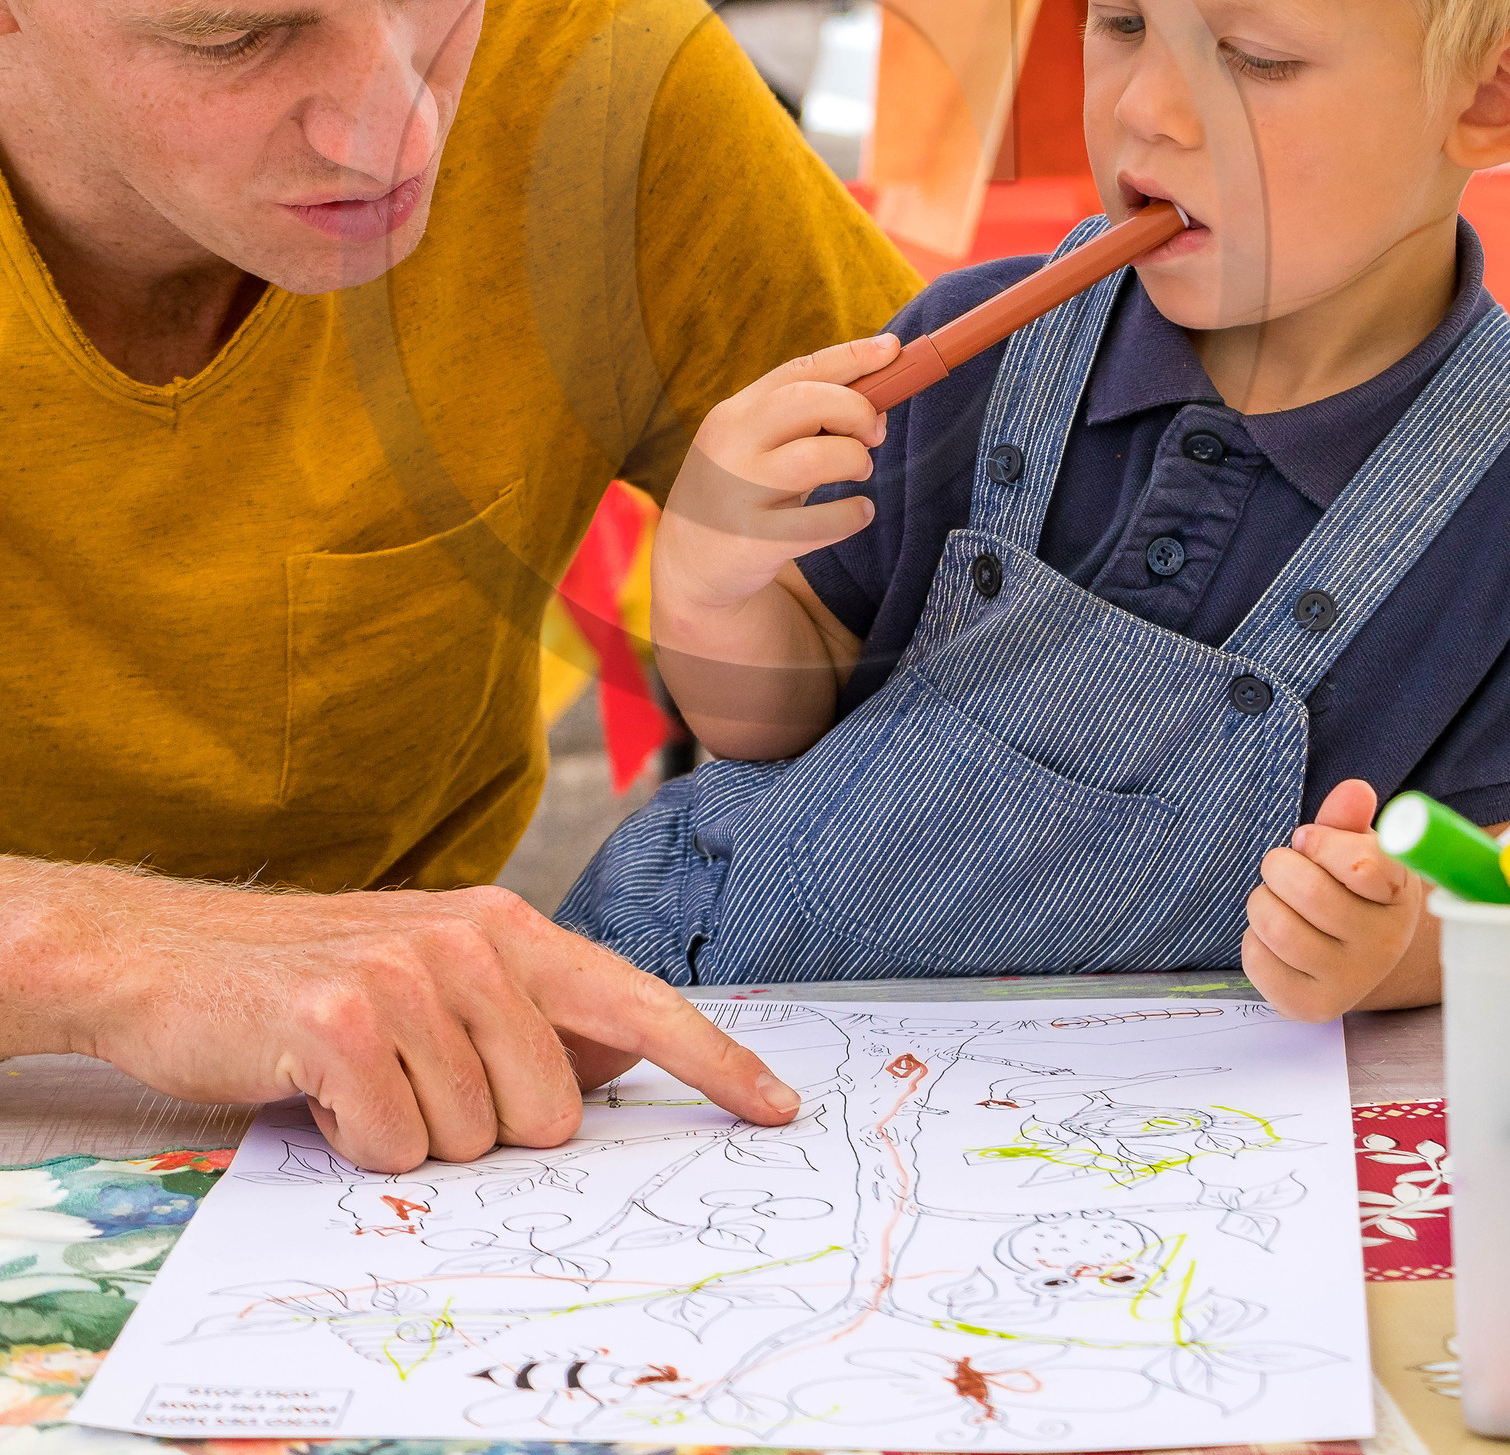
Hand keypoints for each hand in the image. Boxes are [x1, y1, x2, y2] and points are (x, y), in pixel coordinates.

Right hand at [1, 859, 798, 1171]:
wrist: (166, 952)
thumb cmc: (311, 976)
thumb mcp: (437, 971)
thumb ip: (529, 1009)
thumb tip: (624, 1056)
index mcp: (508, 927)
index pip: (635, 1000)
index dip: (712, 1061)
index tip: (777, 1108)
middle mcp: (470, 940)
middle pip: (551, 1112)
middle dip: (484, 1130)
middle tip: (411, 1084)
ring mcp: (406, 975)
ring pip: (471, 1141)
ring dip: (410, 1136)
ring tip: (359, 1078)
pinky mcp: (338, 1023)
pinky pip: (395, 1149)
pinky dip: (355, 1144)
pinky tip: (320, 1090)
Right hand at [654, 334, 897, 625]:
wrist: (689, 563)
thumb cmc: (743, 491)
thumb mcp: (758, 446)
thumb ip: (806, 422)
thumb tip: (877, 407)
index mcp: (736, 413)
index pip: (798, 371)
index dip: (851, 356)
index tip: (892, 349)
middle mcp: (731, 445)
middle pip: (806, 402)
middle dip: (856, 410)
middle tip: (873, 434)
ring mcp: (739, 493)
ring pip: (816, 458)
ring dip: (855, 459)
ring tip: (859, 471)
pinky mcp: (753, 540)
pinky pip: (821, 523)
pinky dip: (853, 514)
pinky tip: (858, 513)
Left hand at [1241, 779, 1425, 1020]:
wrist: (1351, 953)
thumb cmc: (1349, 887)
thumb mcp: (1352, 846)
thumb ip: (1347, 817)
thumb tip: (1355, 790)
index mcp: (1398, 895)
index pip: (1361, 864)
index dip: (1320, 842)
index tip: (1309, 841)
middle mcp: (1382, 944)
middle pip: (1307, 892)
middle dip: (1279, 866)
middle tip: (1284, 868)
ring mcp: (1348, 981)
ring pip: (1276, 925)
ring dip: (1262, 901)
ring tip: (1277, 900)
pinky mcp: (1309, 1006)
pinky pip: (1256, 959)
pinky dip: (1253, 939)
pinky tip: (1274, 938)